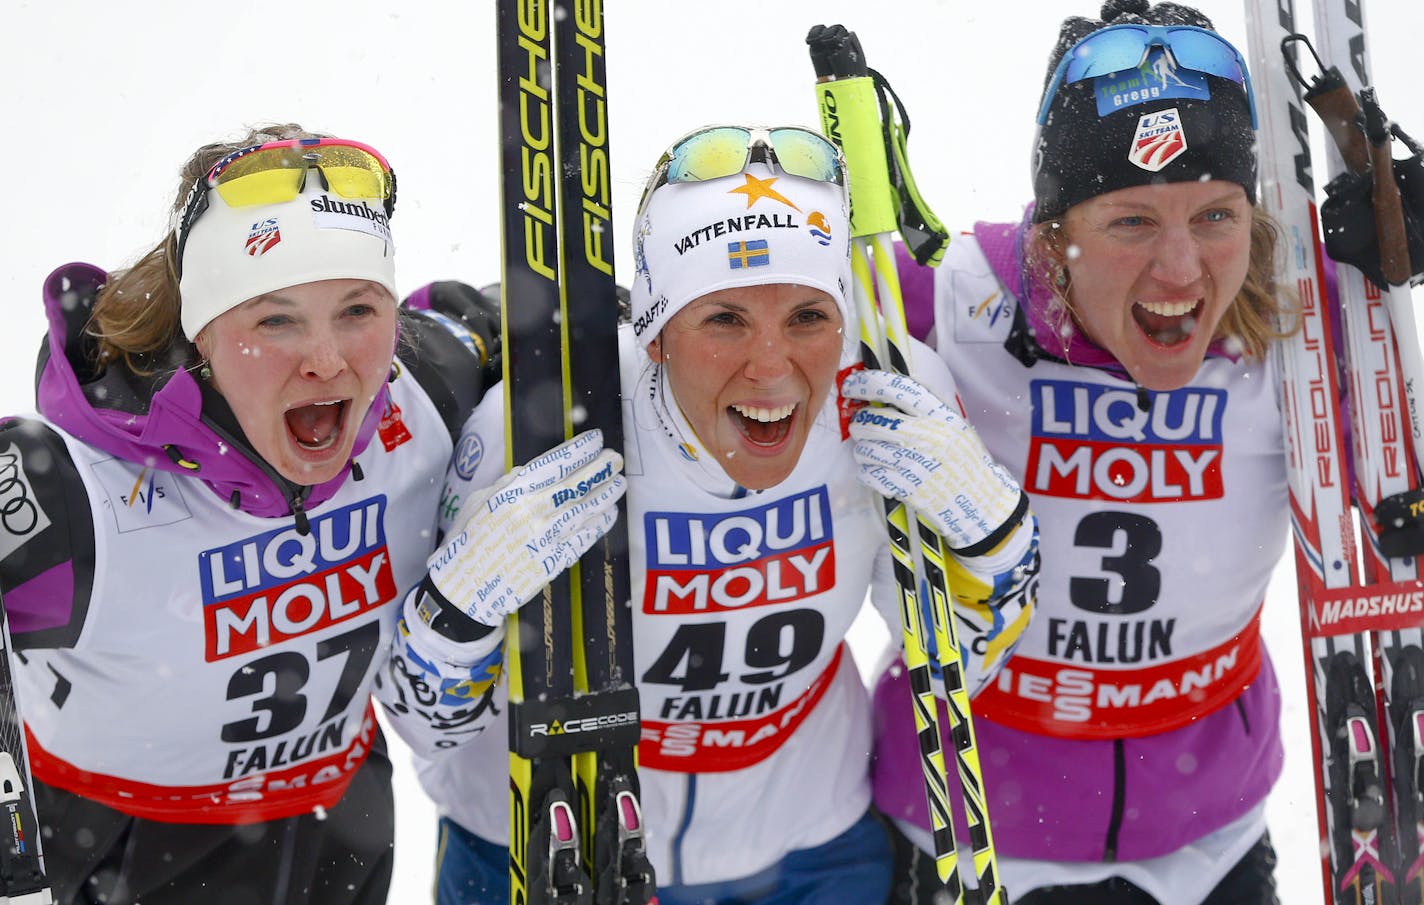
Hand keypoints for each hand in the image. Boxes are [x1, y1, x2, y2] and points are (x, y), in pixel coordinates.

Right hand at [426, 429, 625, 624]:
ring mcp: (544, 539)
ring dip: (606, 496)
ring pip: (584, 511)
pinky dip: (598, 525)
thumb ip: (507, 484)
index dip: (579, 451)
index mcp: (512, 494)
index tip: (596, 440)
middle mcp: (532, 514)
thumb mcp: (479, 503)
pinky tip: (609, 514)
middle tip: (616, 458)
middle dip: (600, 469)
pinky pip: (582, 540)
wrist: (464, 588)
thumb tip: (530, 470)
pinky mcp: (552, 563)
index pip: (554, 465)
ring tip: (620, 483)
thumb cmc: (467, 541)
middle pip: (575, 486)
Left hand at [841, 369, 1023, 551]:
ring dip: (862, 449)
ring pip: (866, 448)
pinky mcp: (906, 487)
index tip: (852, 385)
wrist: (981, 501)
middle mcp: (926, 436)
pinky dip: (868, 472)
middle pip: (874, 420)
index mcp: (940, 416)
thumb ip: (925, 411)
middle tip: (859, 425)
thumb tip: (884, 395)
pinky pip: (870, 474)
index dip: (869, 383)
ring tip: (871, 451)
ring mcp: (915, 463)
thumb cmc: (965, 461)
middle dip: (859, 422)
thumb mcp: (955, 427)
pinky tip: (877, 471)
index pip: (897, 389)